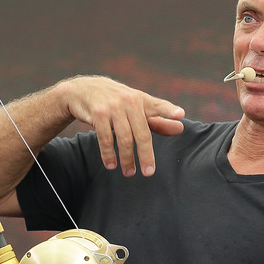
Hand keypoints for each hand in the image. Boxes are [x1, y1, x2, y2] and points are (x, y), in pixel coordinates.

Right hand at [58, 76, 184, 176]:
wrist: (83, 90)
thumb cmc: (116, 102)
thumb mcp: (137, 107)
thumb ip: (158, 120)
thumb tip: (180, 128)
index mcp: (141, 100)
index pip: (158, 106)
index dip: (168, 110)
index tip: (180, 114)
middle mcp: (129, 102)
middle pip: (142, 133)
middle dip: (146, 155)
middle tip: (149, 172)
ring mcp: (113, 107)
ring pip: (124, 138)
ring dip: (127, 159)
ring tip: (129, 172)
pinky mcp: (98, 114)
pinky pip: (105, 138)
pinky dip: (108, 154)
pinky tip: (111, 165)